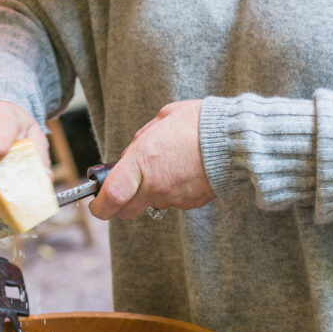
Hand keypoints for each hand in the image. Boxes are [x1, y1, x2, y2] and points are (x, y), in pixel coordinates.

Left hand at [90, 100, 214, 220]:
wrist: (236, 139)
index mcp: (142, 162)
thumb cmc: (198, 123)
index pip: (111, 198)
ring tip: (168, 165)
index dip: (99, 206)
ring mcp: (175, 198)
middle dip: (121, 202)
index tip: (96, 204)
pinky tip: (185, 170)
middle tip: (126, 185)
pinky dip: (173, 189)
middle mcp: (155, 185)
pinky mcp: (192, 203)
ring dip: (152, 190)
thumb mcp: (161, 120)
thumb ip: (140, 141)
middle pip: (126, 211)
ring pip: (152, 203)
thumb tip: (131, 155)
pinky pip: (174, 200)